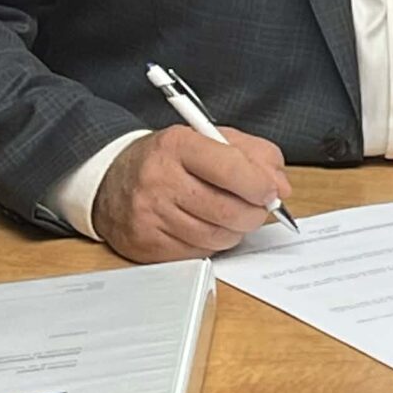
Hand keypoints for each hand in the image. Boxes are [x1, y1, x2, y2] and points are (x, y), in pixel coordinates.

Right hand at [94, 126, 291, 261]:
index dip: (260, 184)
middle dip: (254, 213)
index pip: (230, 168)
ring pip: (216, 236)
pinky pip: (198, 253)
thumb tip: (280, 187)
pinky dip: (213, 244)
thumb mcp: (211, 139)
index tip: (272, 191)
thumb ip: (254, 154)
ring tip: (232, 215)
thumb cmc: (170, 159)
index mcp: (177, 146)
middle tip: (259, 207)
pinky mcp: (146, 245)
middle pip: (227, 209)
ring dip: (236, 230)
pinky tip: (207, 227)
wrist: (111, 180)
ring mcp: (149, 216)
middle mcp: (159, 180)